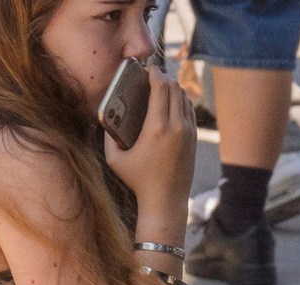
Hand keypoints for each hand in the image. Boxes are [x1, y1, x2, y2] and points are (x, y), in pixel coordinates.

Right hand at [104, 66, 196, 215]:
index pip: (161, 88)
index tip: (146, 68)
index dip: (154, 73)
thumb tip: (104, 114)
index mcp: (157, 128)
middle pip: (175, 88)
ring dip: (174, 88)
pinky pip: (190, 111)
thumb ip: (108, 134)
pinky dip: (181, 101)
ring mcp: (189, 133)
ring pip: (185, 98)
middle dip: (164, 77)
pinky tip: (171, 101)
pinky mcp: (195, 140)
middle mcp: (177, 127)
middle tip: (151, 75)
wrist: (166, 202)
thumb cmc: (138, 180)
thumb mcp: (115, 158)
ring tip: (160, 86)